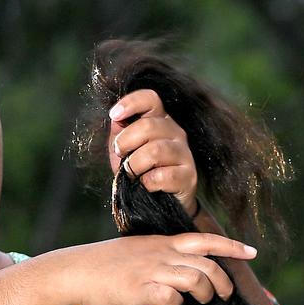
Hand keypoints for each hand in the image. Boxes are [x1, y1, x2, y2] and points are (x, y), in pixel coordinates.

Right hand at [49, 231, 255, 304]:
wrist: (73, 273)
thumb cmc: (102, 267)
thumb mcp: (135, 253)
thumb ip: (158, 258)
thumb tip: (175, 274)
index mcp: (161, 243)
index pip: (204, 240)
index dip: (231, 246)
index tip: (252, 252)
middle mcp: (160, 254)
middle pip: (206, 264)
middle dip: (223, 281)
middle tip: (225, 295)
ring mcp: (150, 272)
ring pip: (195, 280)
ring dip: (204, 293)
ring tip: (201, 303)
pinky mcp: (139, 291)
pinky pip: (170, 298)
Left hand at [108, 89, 197, 216]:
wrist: (162, 205)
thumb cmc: (142, 174)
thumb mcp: (125, 152)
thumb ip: (119, 133)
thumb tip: (115, 118)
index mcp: (160, 121)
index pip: (150, 99)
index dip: (131, 103)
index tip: (114, 115)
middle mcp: (176, 132)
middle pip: (148, 126)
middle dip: (125, 142)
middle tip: (120, 155)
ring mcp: (185, 154)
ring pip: (155, 151)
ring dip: (134, 165)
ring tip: (131, 174)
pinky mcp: (188, 176)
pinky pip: (162, 176)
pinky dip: (147, 182)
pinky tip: (146, 186)